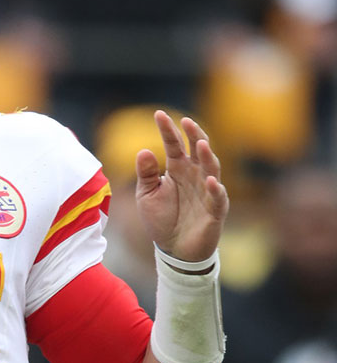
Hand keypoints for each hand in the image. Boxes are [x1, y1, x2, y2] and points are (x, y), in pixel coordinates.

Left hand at [134, 110, 228, 262]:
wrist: (173, 249)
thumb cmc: (161, 218)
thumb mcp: (146, 195)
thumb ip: (146, 174)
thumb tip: (144, 150)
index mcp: (177, 169)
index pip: (174, 144)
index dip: (168, 130)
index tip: (158, 114)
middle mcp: (195, 175)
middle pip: (197, 150)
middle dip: (193, 135)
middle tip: (185, 121)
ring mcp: (207, 191)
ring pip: (211, 168)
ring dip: (206, 156)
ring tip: (199, 143)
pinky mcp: (215, 210)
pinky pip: (218, 197)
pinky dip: (216, 189)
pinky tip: (211, 181)